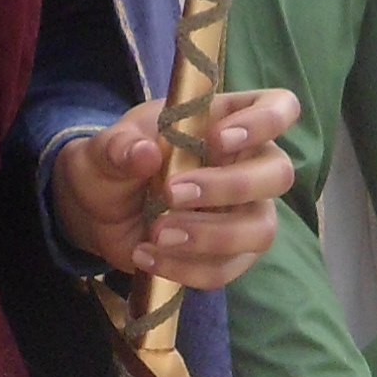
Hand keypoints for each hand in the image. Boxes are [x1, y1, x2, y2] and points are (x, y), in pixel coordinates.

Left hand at [51, 88, 301, 282]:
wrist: (97, 212)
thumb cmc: (116, 164)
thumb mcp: (106, 149)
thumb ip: (120, 148)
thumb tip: (144, 153)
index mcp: (227, 121)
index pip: (279, 107)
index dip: (265, 121)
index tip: (217, 140)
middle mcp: (247, 165)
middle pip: (279, 174)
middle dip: (231, 187)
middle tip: (171, 193)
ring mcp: (244, 213)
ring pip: (260, 230)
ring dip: (210, 236)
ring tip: (156, 234)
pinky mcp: (229, 256)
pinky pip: (226, 269)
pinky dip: (186, 269)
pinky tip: (147, 257)